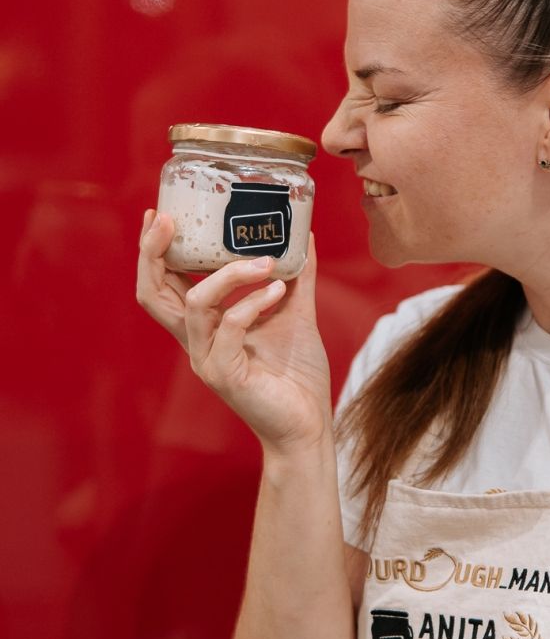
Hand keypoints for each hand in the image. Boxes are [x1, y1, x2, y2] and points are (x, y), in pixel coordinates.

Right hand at [135, 208, 332, 451]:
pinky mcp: (224, 375)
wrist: (308, 424)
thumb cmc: (296, 374)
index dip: (154, 251)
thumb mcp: (296, 312)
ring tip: (265, 261)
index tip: (161, 214)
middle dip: (155, 252)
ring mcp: (206, 358)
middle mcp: (196, 341)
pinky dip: (253, 303)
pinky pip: (229, 327)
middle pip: (152, 293)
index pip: (162, 284)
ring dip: (229, 274)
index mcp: (205, 326)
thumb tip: (306, 236)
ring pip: (194, 302)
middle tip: (172, 219)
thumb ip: (297, 276)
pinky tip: (279, 291)